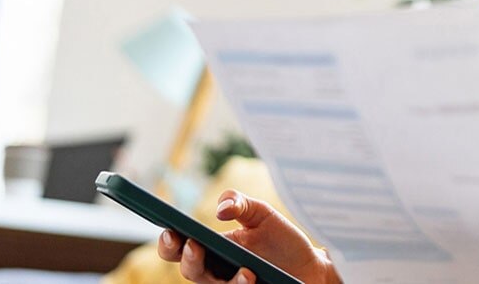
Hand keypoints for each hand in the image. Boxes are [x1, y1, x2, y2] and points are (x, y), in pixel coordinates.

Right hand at [155, 190, 339, 283]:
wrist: (310, 264)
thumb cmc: (280, 238)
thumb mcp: (262, 213)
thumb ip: (240, 202)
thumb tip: (220, 210)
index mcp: (211, 247)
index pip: (180, 247)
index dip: (169, 242)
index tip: (170, 231)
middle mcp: (216, 271)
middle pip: (190, 271)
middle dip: (188, 260)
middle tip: (194, 246)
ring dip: (222, 280)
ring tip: (244, 269)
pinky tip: (250, 275)